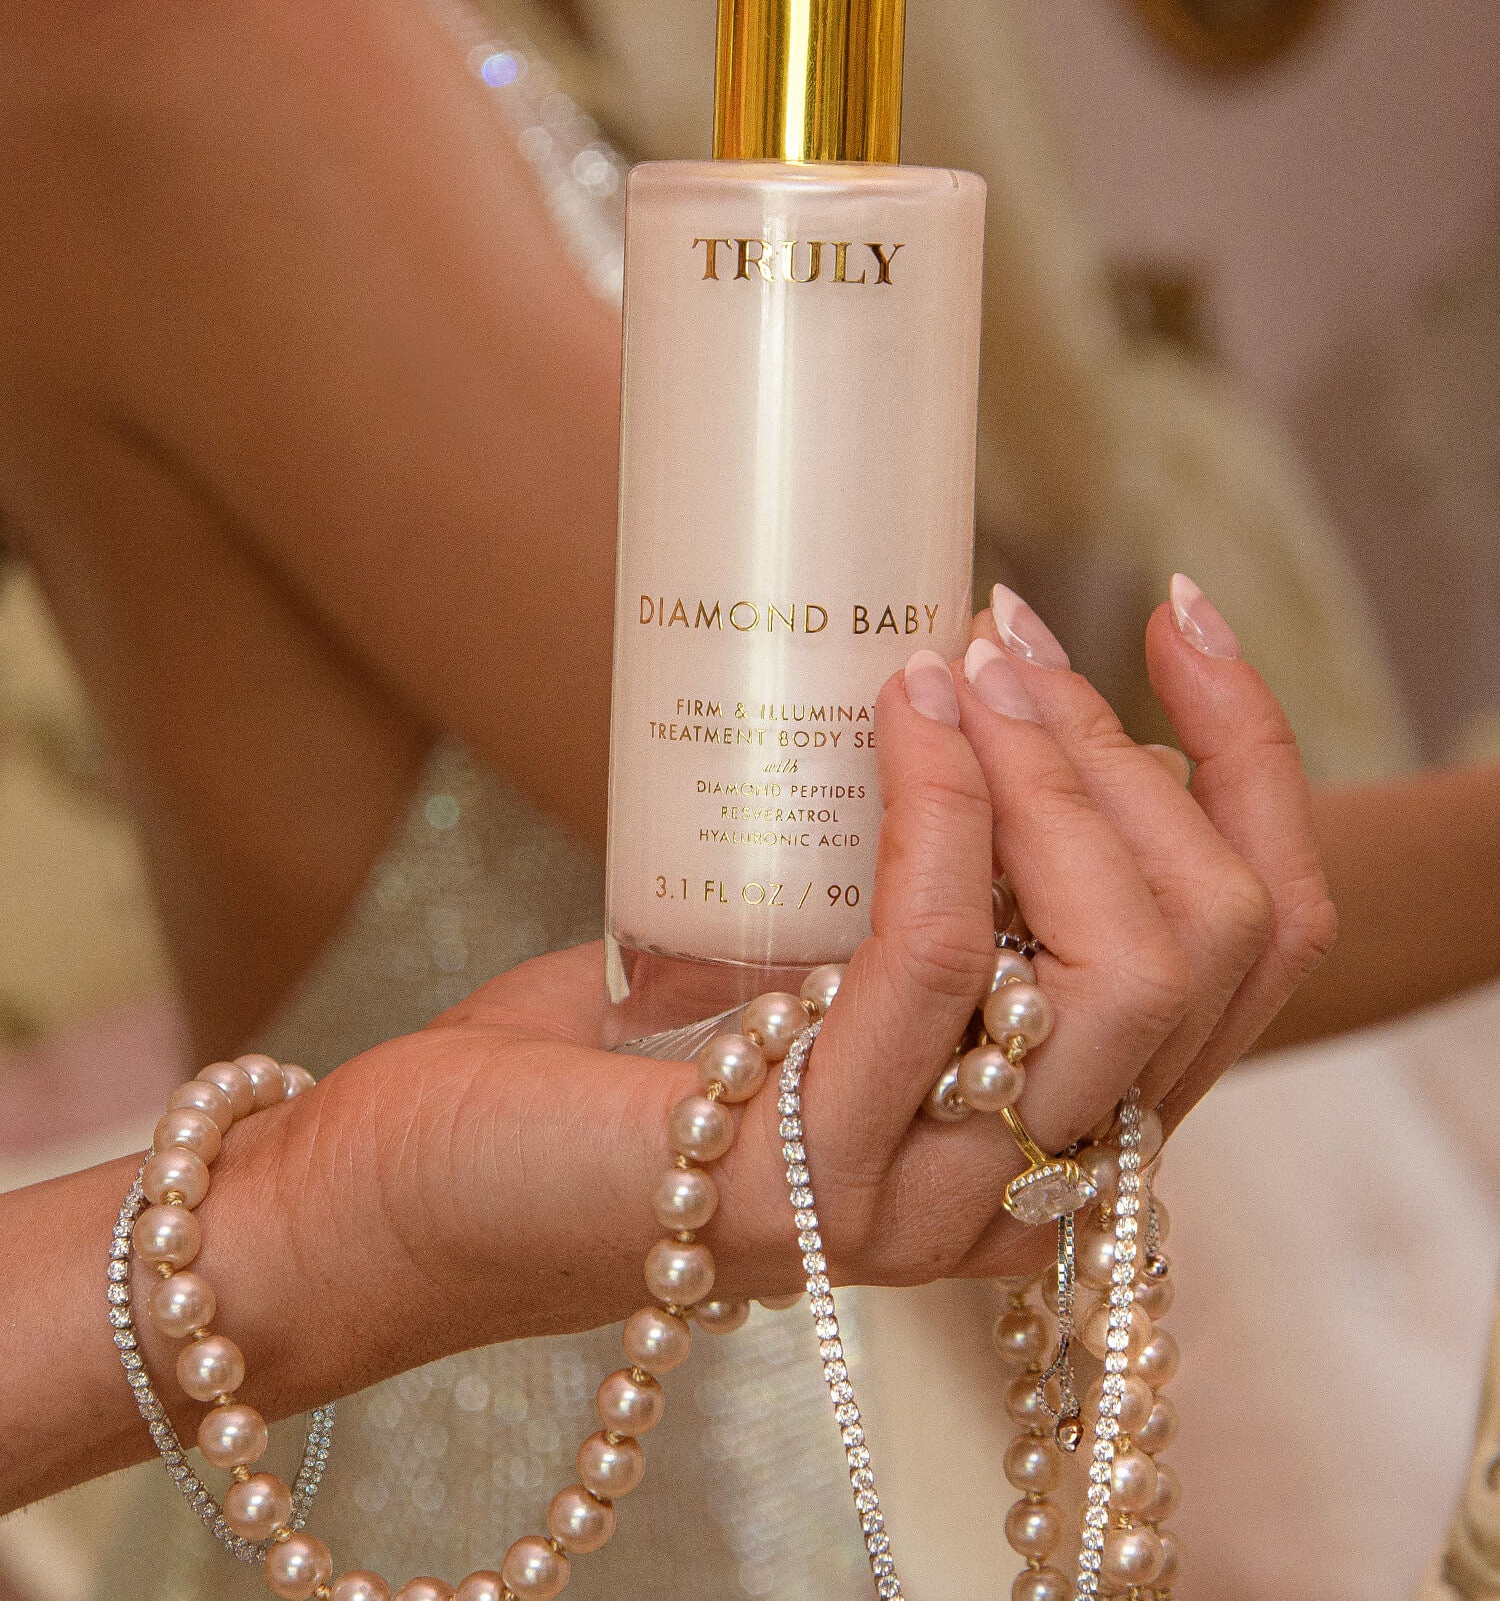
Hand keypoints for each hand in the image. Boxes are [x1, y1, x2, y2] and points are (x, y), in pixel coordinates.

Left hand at [4, 573, 1337, 1509]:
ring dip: (1052, 777)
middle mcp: (1030, 1175)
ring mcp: (931, 1198)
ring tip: (953, 669)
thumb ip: (938, 861)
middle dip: (1126, 753)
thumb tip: (988, 675)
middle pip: (1220, 951)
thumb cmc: (629, 1040)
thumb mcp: (829, 926)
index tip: (1177, 612)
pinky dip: (939, 814)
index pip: (1259, 947)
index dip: (1252, 761)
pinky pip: (935, 966)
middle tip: (1003, 643)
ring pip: (1124, 970)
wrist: (433, 1170)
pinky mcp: (810, 1184)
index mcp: (1058, 1109)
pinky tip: (902, 714)